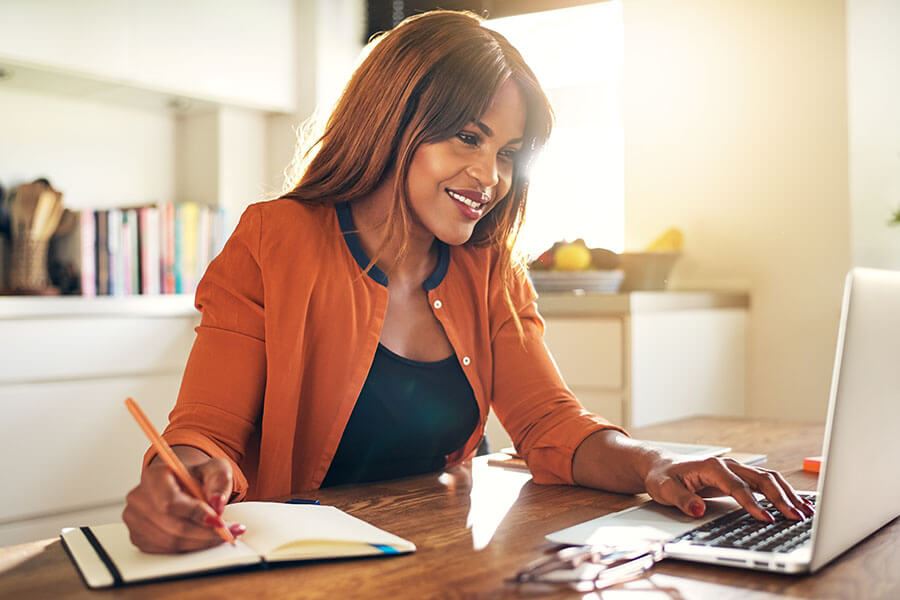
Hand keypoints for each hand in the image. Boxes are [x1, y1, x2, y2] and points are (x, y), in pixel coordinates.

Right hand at [123, 456, 245, 552]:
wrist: (182, 484)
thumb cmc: (196, 476)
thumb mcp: (215, 469)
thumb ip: (220, 481)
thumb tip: (217, 503)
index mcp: (154, 476)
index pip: (170, 502)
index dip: (195, 514)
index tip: (218, 521)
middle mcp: (139, 497)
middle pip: (172, 526)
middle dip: (204, 533)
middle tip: (227, 532)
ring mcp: (135, 519)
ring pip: (170, 542)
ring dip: (199, 542)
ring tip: (220, 535)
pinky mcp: (138, 537)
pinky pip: (165, 550)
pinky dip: (188, 547)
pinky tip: (202, 539)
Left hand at [643, 456, 814, 521]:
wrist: (662, 465)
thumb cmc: (662, 477)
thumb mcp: (663, 489)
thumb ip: (681, 499)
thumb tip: (698, 509)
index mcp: (710, 466)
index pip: (737, 485)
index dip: (752, 503)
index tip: (766, 519)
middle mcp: (727, 465)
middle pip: (760, 479)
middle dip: (780, 498)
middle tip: (795, 518)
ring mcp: (736, 469)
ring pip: (768, 479)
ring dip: (787, 494)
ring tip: (805, 512)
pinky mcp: (740, 476)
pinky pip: (766, 482)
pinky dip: (783, 492)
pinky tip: (797, 503)